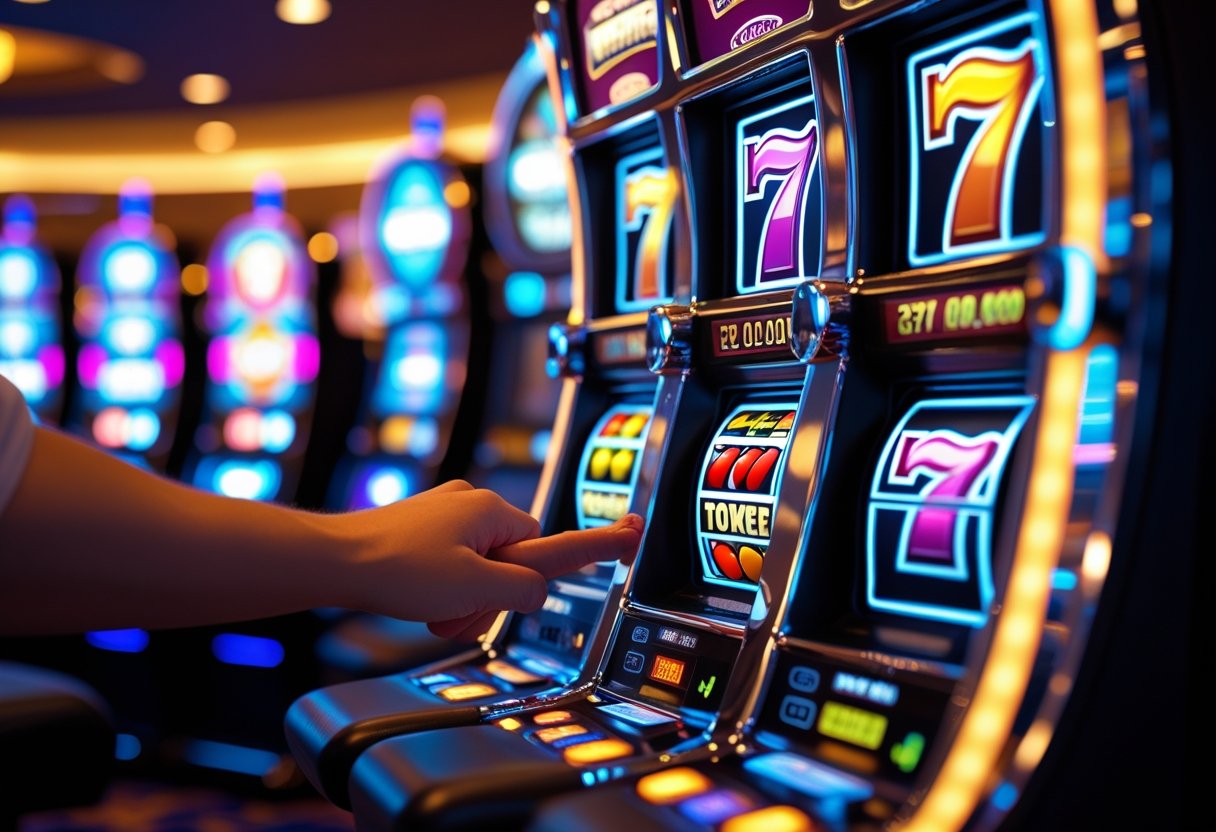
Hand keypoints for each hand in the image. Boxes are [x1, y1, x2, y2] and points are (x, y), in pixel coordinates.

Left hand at [330, 480, 642, 638]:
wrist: (335, 561)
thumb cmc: (398, 569)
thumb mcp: (474, 589)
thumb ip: (521, 591)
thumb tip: (534, 590)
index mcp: (495, 513)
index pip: (556, 538)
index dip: (599, 543)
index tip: (634, 530)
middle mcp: (474, 505)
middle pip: (513, 564)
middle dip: (491, 596)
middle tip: (457, 610)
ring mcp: (447, 514)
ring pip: (481, 569)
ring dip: (464, 598)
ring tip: (430, 607)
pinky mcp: (424, 527)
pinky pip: (454, 565)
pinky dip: (443, 589)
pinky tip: (418, 597)